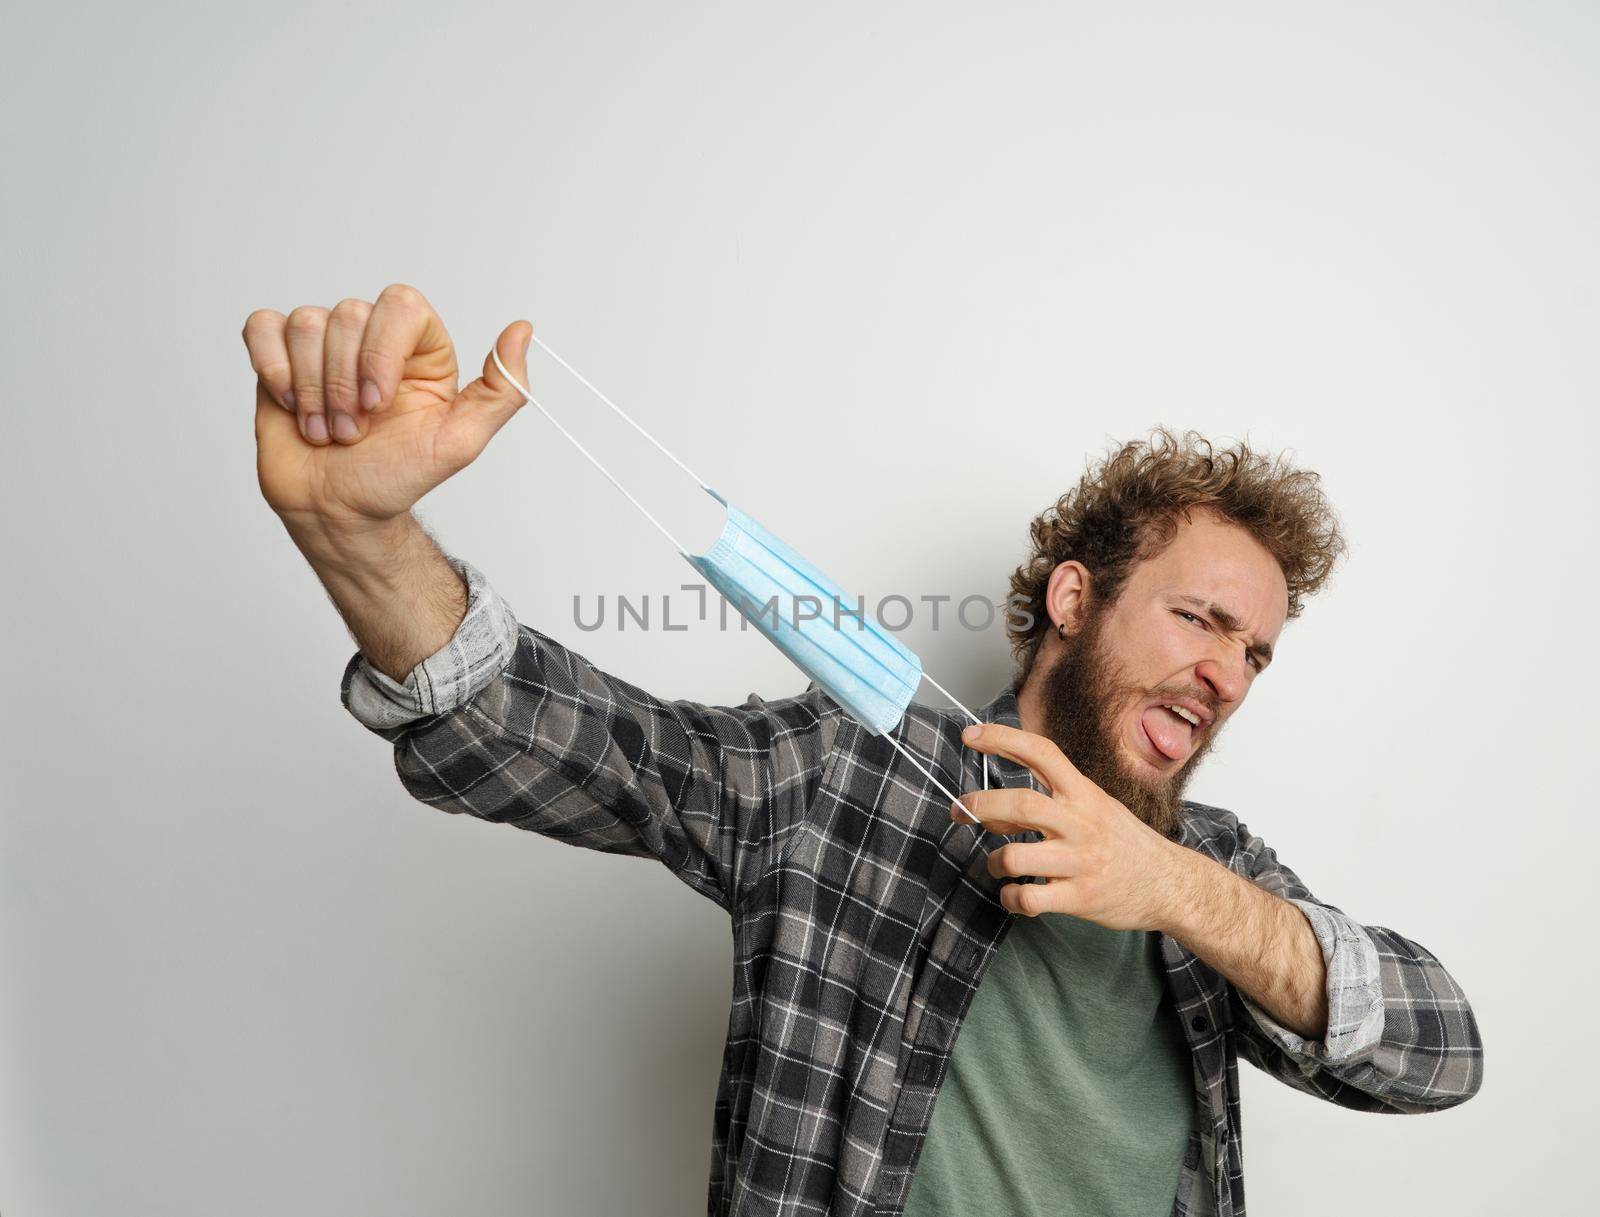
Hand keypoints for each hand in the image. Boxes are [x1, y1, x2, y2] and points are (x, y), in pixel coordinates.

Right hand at [242, 284, 531, 532]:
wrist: (338, 511)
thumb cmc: (396, 478)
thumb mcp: (460, 442)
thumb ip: (502, 391)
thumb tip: (522, 331)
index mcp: (420, 349)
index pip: (400, 303)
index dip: (382, 351)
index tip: (378, 405)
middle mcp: (373, 337)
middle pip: (348, 314)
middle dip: (345, 386)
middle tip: (353, 432)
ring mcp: (323, 345)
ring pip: (306, 324)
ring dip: (311, 391)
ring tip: (326, 430)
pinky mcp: (278, 356)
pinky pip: (263, 327)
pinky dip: (273, 369)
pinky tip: (290, 405)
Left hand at [954, 723, 1190, 930]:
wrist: (1169, 884)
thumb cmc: (1123, 842)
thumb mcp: (1094, 806)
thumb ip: (1047, 803)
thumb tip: (991, 810)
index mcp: (1084, 794)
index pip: (1041, 753)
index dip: (1003, 739)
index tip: (970, 736)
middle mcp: (1081, 823)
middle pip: (1021, 805)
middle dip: (981, 805)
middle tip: (960, 810)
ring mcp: (1081, 862)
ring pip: (1016, 857)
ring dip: (994, 861)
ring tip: (998, 865)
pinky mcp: (1081, 897)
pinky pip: (1029, 898)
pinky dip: (1010, 898)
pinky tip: (1015, 895)